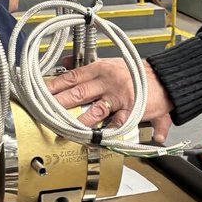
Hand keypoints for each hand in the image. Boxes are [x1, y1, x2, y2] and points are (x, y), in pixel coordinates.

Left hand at [45, 59, 173, 137]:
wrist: (165, 79)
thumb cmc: (137, 73)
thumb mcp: (110, 64)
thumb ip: (86, 66)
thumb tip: (66, 61)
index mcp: (100, 69)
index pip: (71, 77)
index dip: (53, 85)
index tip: (37, 92)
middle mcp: (107, 82)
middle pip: (77, 93)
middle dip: (59, 104)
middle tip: (42, 112)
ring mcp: (118, 97)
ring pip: (93, 110)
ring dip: (77, 122)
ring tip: (62, 130)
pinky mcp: (131, 111)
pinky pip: (115, 123)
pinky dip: (105, 133)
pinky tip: (92, 140)